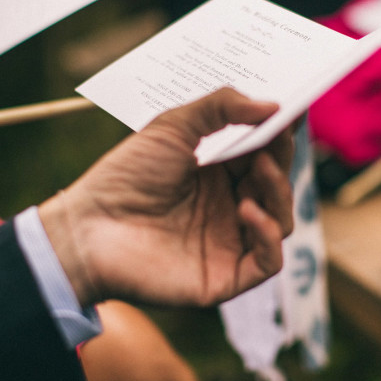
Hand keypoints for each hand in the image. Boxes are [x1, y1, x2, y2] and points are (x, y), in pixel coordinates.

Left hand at [39, 88, 294, 307]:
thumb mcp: (173, 127)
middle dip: (281, 157)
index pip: (265, 151)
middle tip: (276, 134)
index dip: (280, 132)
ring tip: (260, 168)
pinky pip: (268, 261)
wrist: (88, 228)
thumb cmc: (125, 176)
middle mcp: (229, 206)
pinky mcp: (226, 275)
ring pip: (281, 218)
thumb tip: (274, 105)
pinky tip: (248, 210)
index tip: (292, 108)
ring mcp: (230, 241)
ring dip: (278, 191)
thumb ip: (221, 108)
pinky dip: (269, 234)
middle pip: (277, 183)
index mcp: (219, 173)